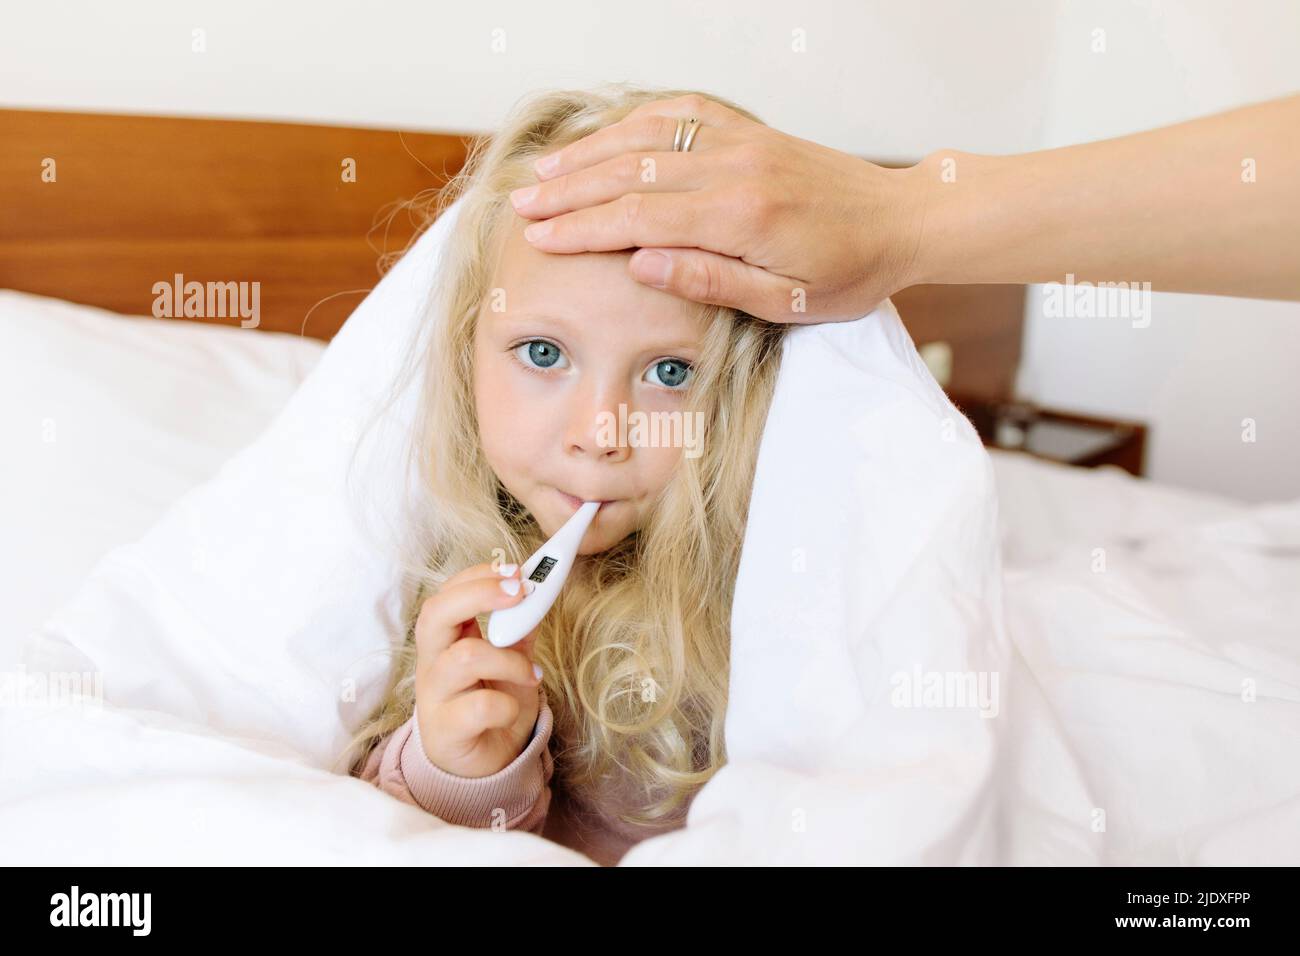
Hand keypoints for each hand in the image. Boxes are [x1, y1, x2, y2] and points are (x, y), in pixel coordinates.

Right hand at [412, 561, 543, 777]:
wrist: (483, 769)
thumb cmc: (492, 708)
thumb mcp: (510, 663)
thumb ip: (519, 630)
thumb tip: (539, 592)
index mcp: (445, 641)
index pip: (446, 595)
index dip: (478, 576)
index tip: (516, 570)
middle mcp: (432, 663)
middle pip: (435, 613)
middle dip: (479, 595)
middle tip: (519, 593)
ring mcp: (435, 697)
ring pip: (463, 658)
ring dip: (508, 660)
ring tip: (529, 675)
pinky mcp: (446, 731)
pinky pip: (479, 706)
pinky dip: (508, 704)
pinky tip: (515, 708)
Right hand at [508, 93, 930, 324]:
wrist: (900, 220)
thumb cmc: (848, 272)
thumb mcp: (785, 301)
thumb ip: (710, 281)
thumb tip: (640, 266)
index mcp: (741, 216)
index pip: (640, 217)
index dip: (582, 228)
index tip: (538, 238)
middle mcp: (735, 167)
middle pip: (630, 171)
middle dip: (569, 191)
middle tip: (520, 208)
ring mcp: (741, 141)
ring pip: (647, 135)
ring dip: (589, 153)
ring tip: (542, 172)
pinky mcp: (749, 131)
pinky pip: (680, 113)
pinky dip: (634, 120)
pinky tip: (604, 136)